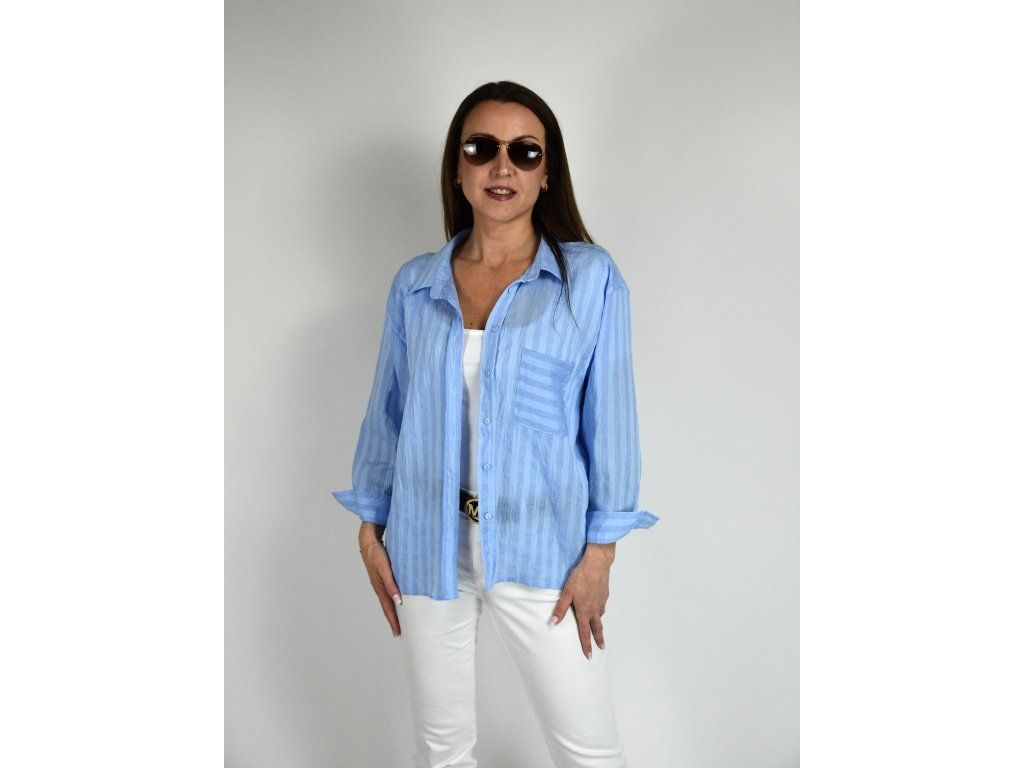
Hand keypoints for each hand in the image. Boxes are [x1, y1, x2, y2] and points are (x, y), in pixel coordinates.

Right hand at [358, 523, 402, 636]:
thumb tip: (398, 601)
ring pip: (387, 601)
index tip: (398, 633)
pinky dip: (392, 600)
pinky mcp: (380, 577)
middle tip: (399, 632)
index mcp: (380, 588)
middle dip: (393, 620)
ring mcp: (379, 583)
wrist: (368, 542)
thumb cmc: (377, 555)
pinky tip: (395, 600)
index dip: (393, 621)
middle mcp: (379, 588)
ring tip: (397, 620)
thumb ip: (391, 585)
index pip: (388, 609)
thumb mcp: (385, 569)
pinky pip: (387, 593)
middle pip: (387, 608)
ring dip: (392, 611)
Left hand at [549, 543, 614, 658]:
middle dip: (599, 639)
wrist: (597, 564)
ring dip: (599, 623)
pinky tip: (597, 604)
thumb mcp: (566, 593)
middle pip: (597, 628)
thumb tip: (552, 623)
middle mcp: (595, 609)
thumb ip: (560, 609)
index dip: (586, 645)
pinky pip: (602, 605)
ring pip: (600, 615)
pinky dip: (600, 609)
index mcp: (584, 611)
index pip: (585, 633)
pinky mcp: (605, 593)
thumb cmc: (580, 577)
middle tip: (602, 648)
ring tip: (597, 627)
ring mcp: (601, 601)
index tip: (589, 656)